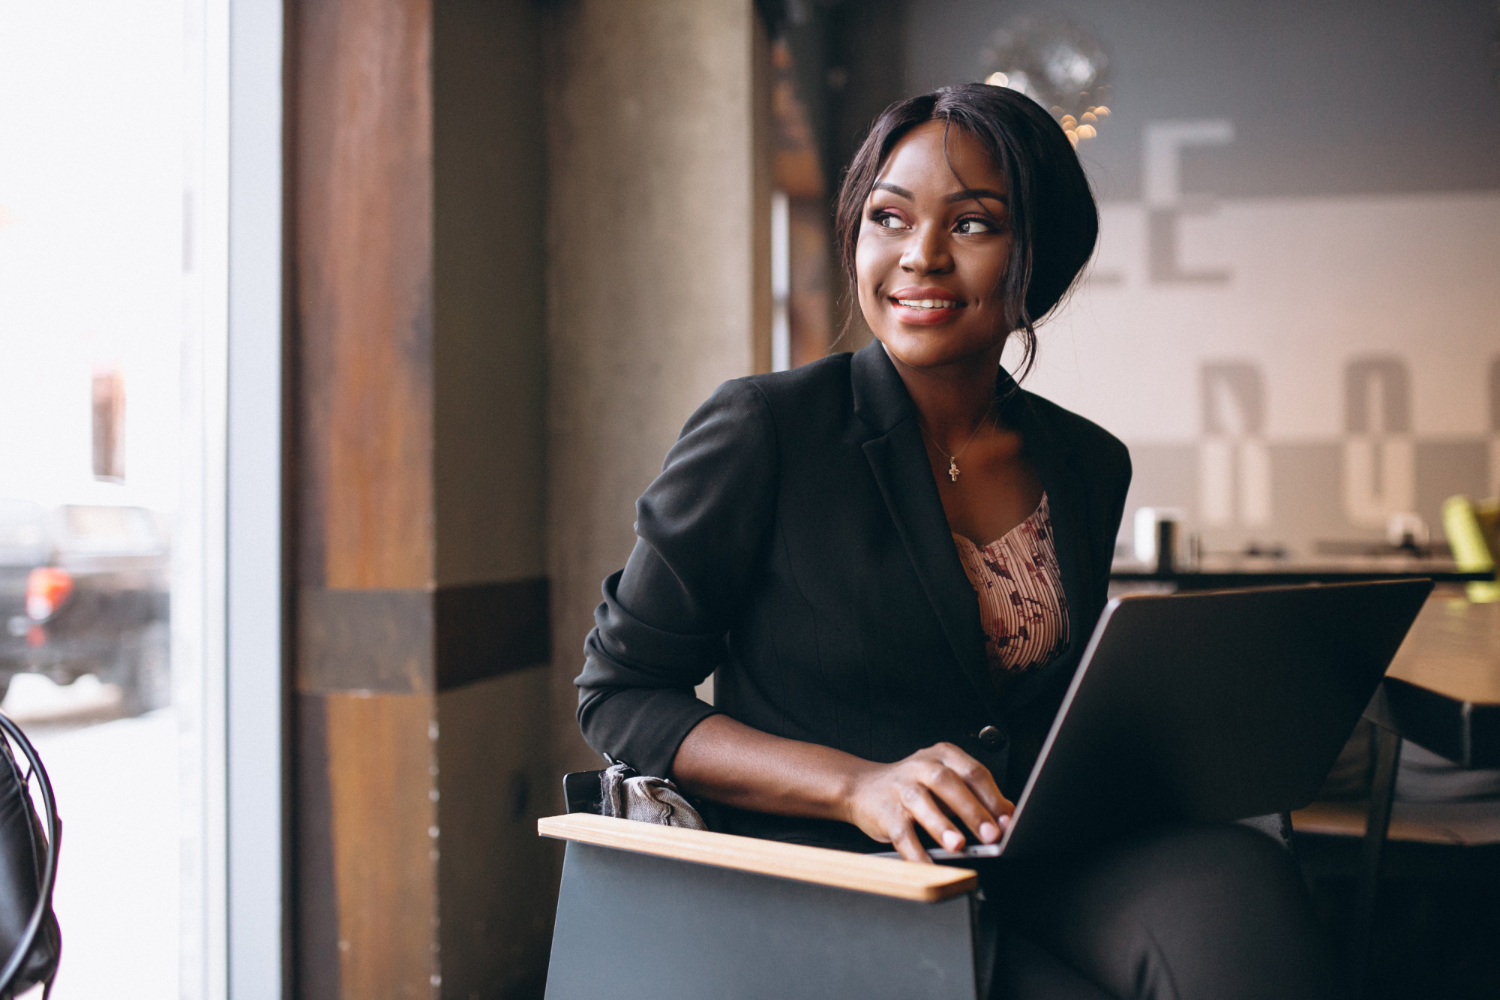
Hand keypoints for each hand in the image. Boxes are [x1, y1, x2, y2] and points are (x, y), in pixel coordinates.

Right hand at [844, 743, 1014, 863]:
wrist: (863, 787)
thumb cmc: (913, 787)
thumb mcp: (947, 784)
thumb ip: (977, 796)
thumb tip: (1008, 816)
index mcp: (943, 756)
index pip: (973, 772)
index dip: (992, 797)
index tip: (1007, 821)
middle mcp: (922, 767)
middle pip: (948, 783)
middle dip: (972, 810)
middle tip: (990, 834)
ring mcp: (901, 788)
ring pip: (922, 803)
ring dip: (942, 825)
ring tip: (958, 845)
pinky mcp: (884, 811)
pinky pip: (901, 833)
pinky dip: (915, 851)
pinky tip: (928, 865)